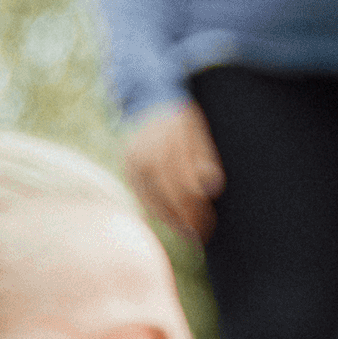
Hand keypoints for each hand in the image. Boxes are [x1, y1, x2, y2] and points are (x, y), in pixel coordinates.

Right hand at [122, 100, 223, 240]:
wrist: (150, 101)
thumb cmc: (183, 121)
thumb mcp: (199, 133)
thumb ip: (204, 158)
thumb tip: (210, 188)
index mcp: (169, 146)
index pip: (186, 189)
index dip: (197, 212)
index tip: (209, 226)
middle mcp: (147, 156)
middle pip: (168, 198)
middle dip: (185, 221)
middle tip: (200, 237)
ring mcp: (133, 162)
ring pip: (151, 200)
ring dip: (169, 220)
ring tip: (186, 233)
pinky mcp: (126, 167)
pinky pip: (140, 194)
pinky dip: (154, 208)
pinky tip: (167, 218)